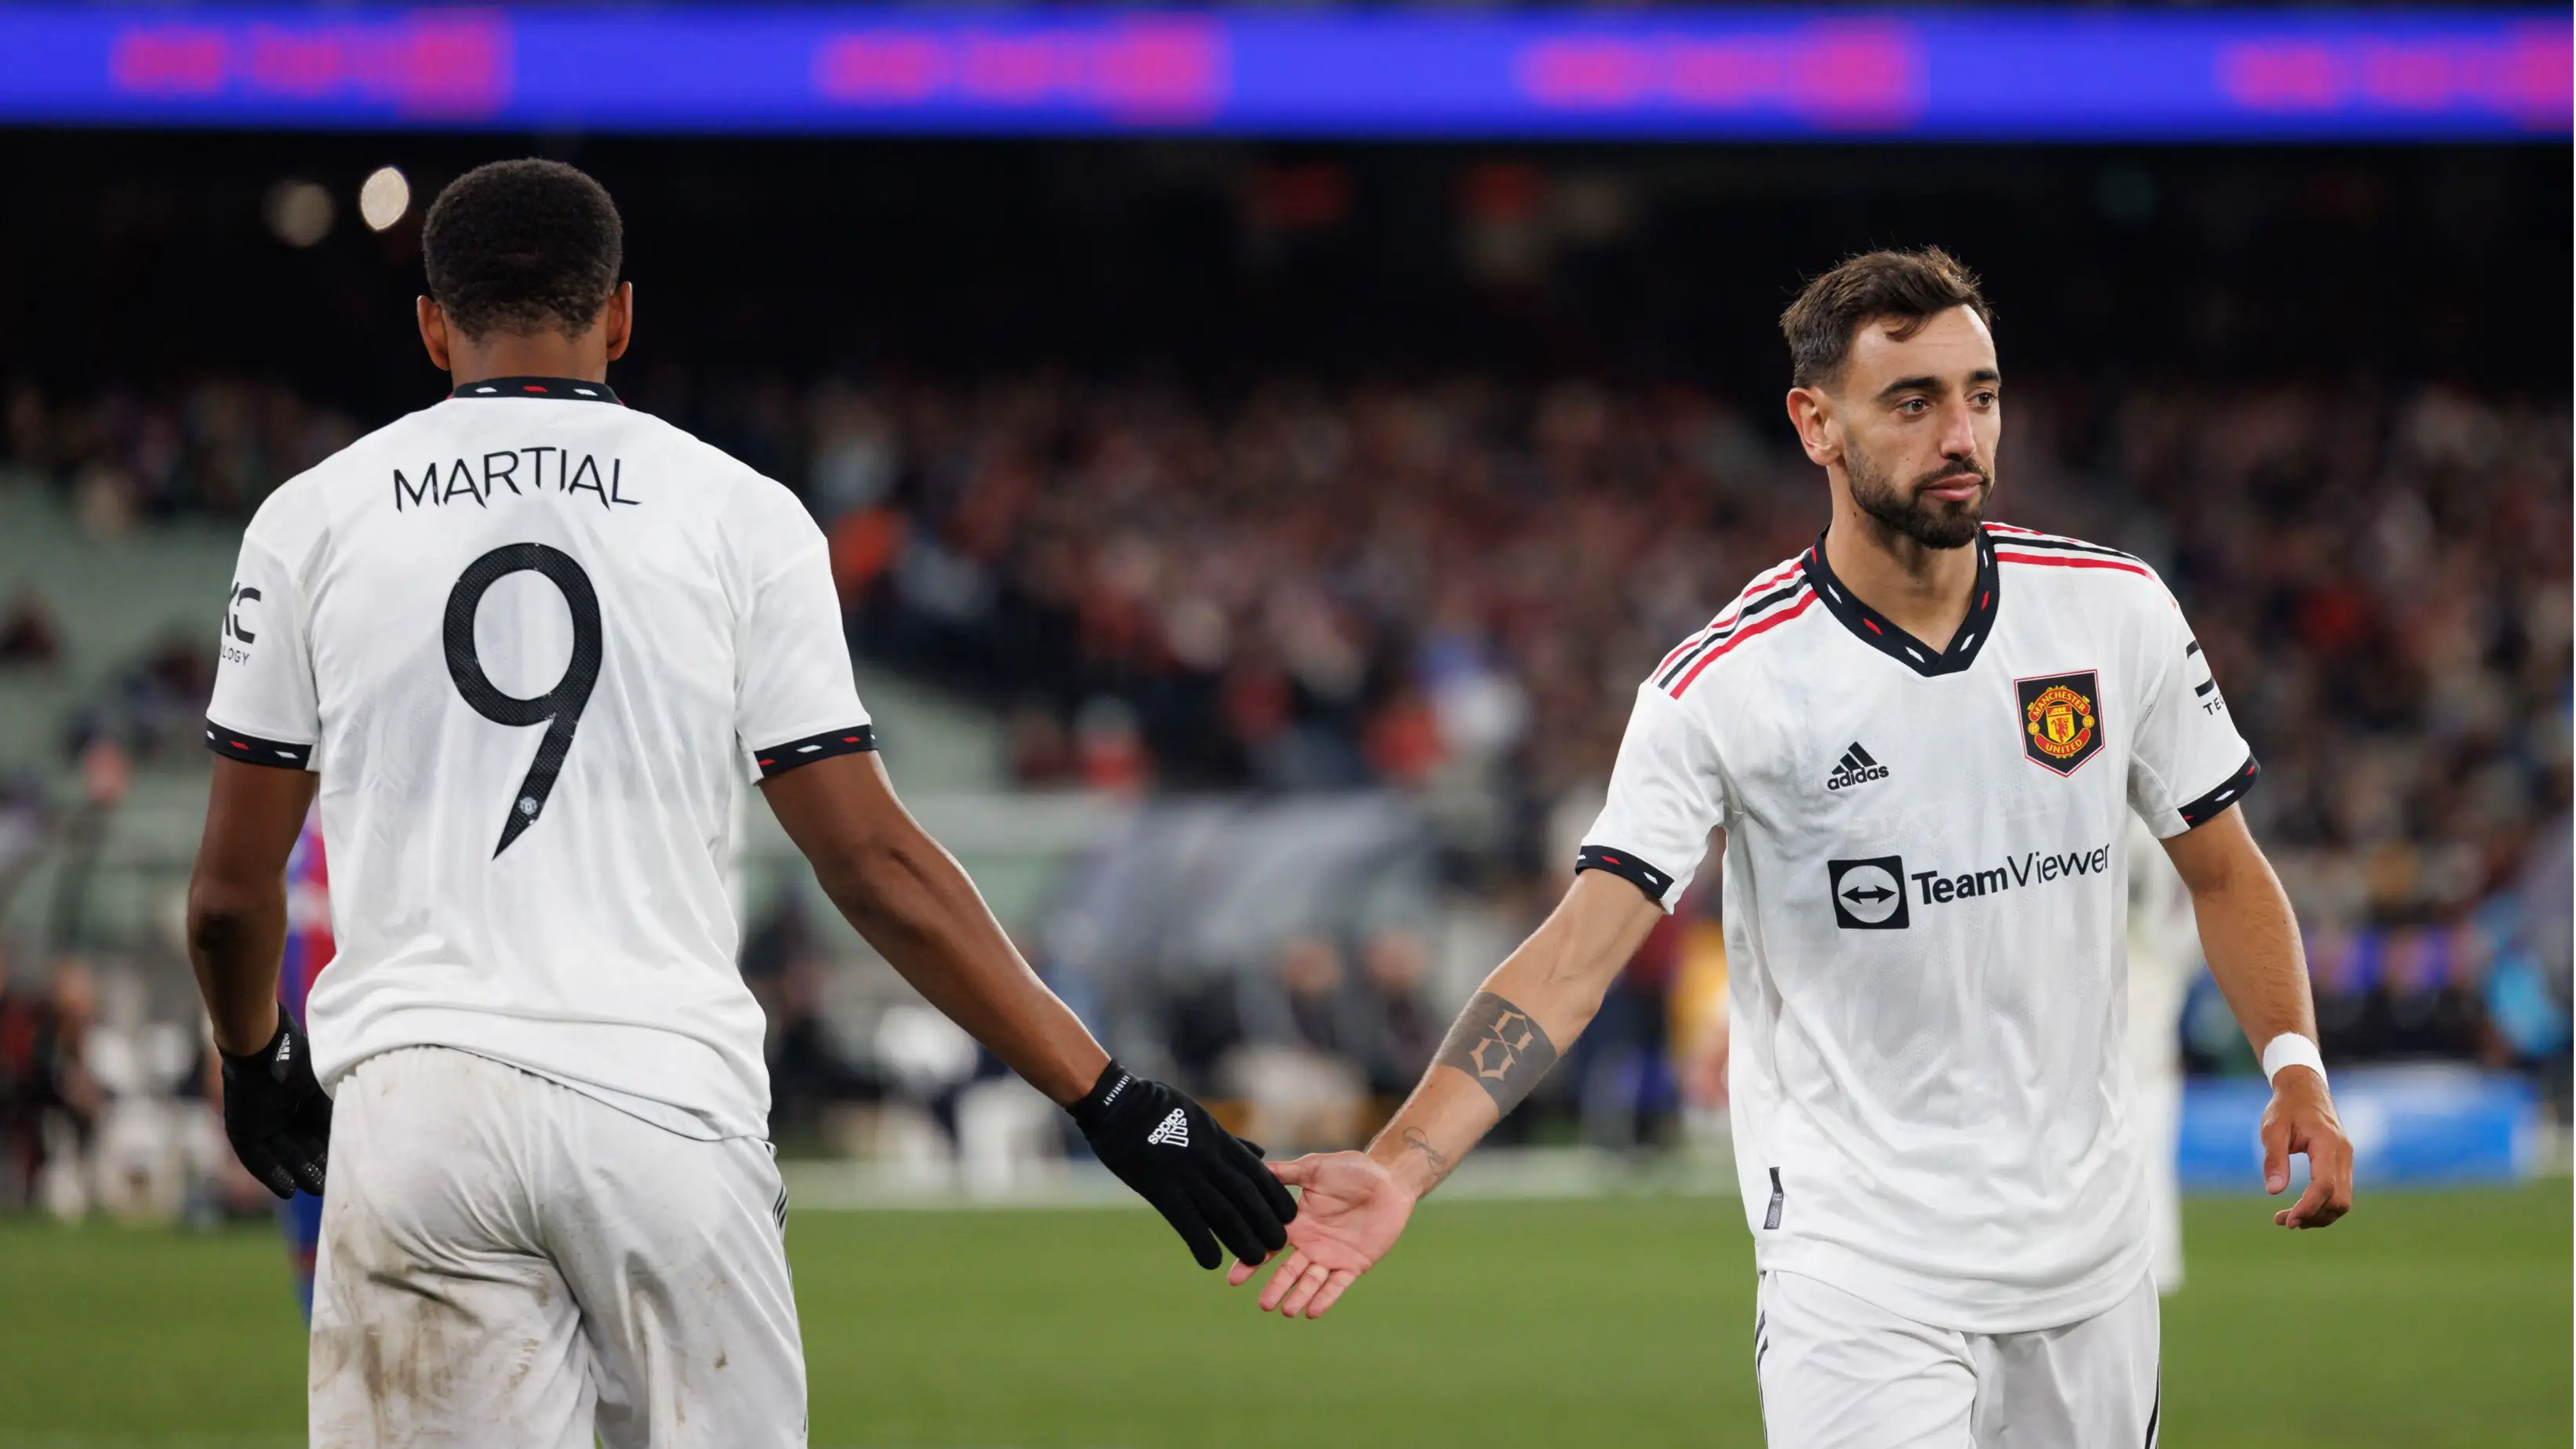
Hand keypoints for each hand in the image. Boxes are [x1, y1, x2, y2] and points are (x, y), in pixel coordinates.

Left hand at [218, 1012, 330, 1199]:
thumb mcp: (321, 1089)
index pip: (315, 1130)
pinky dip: (272, 1175)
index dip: (329, 1149)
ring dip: (297, 1173)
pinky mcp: (241, 1130)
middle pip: (299, 1146)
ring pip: (281, 1155)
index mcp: (299, 1097)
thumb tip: (348, 1137)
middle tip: (332, 1185)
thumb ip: (329, 1113)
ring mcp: (259, 1121)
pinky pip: (256, 1159)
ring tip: (316, 1190)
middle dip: (315, 1166)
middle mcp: (279, 1112)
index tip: (344, 1166)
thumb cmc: (295, 1058)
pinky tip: (289, 1190)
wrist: (262, 1045)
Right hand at [1069, 1062, 1294, 1269]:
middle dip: (1266, 1222)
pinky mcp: (1160, 1188)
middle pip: (1247, 1196)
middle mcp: (1208, 1158)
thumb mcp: (1202, 1118)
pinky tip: (1211, 1262)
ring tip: (1256, 1259)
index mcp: (1218, 1140)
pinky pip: (1187, 1221)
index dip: (1276, 1197)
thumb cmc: (1159, 1108)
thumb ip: (1231, 1141)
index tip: (1289, 1216)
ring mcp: (1185, 1174)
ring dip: (1242, 1238)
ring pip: (1223, 1211)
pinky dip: (1202, 1243)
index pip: (1257, 1173)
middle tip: (1280, 1244)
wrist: (1118, 1105)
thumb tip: (1260, 1154)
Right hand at [1226, 1151, 1416, 1318]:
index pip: (1270, 1246)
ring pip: (1310, 1282)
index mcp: (1297, 1223)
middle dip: (1275, 1288)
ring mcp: (1331, 1256)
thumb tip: (1253, 1166)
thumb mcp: (1314, 1168)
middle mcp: (1310, 1244)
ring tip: (1287, 1311)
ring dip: (1298, 1297)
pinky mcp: (1354, 1265)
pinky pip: (1337, 1285)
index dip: (1251, 1261)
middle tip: (1263, 1304)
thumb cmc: (1351, 1170)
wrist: (1388, 1179)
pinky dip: (1325, 1298)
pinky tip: (1312, 1311)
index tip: (1233, 1278)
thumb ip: (1285, 1173)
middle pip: (1288, 1271)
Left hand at [2260, 1066, 2352, 1228]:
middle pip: (2339, 1200)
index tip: (2287, 1221)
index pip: (2325, 1185)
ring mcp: (2347, 1160)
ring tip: (2288, 1219)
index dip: (2308, 1207)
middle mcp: (2344, 1154)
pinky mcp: (2343, 1165)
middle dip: (2313, 1216)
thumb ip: (2274, 1158)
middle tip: (2281, 1221)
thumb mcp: (2272, 1128)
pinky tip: (2302, 1210)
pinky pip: (2340, 1193)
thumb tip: (2274, 1192)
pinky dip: (2323, 1207)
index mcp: (2328, 1143)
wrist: (2305, 1090)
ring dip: (2319, 1216)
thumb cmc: (2286, 1107)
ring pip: (2343, 1201)